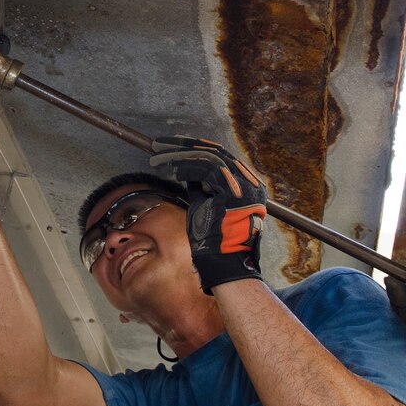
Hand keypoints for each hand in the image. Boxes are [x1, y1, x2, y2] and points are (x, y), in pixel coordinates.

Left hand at [148, 136, 265, 293]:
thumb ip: (201, 186)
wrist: (223, 263)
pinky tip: (167, 170)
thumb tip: (185, 170)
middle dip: (182, 144)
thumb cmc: (213, 239)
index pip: (218, 156)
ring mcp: (244, 185)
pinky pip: (205, 168)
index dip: (193, 147)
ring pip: (207, 156)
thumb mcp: (205, 204)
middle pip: (213, 150)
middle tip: (158, 143)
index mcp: (246, 184)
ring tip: (155, 158)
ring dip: (177, 155)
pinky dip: (184, 166)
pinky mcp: (233, 190)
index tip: (171, 145)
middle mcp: (249, 181)